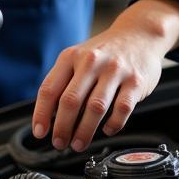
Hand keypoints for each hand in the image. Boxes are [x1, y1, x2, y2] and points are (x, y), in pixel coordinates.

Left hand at [31, 0, 178, 150]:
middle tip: (59, 144)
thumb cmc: (104, 52)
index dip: (41, 113)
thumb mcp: (78, 57)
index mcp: (70, 57)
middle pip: (70, 100)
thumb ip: (64, 81)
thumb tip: (49, 116)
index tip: (39, 132)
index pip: (50, 88)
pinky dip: (113, 124)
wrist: (139, 34)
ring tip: (78, 144)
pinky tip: (107, 130)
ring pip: (95, 107)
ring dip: (84, 131)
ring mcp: (114, 71)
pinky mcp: (135, 81)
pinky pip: (122, 108)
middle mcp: (91, 61)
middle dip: (62, 127)